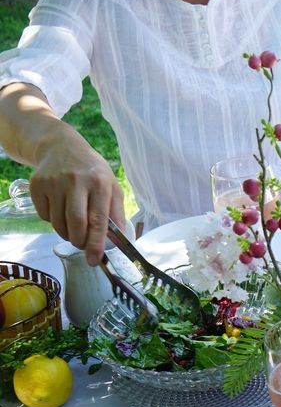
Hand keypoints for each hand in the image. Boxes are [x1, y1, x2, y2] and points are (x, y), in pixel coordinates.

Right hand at [30, 137, 126, 265]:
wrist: (62, 147)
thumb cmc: (93, 172)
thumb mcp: (112, 186)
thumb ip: (116, 213)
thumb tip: (118, 241)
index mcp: (99, 183)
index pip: (98, 220)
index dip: (96, 244)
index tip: (94, 260)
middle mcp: (75, 181)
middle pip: (76, 224)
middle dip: (80, 242)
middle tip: (82, 245)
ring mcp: (53, 182)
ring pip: (57, 223)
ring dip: (67, 234)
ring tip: (74, 227)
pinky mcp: (37, 185)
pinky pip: (44, 216)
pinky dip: (52, 221)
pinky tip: (60, 210)